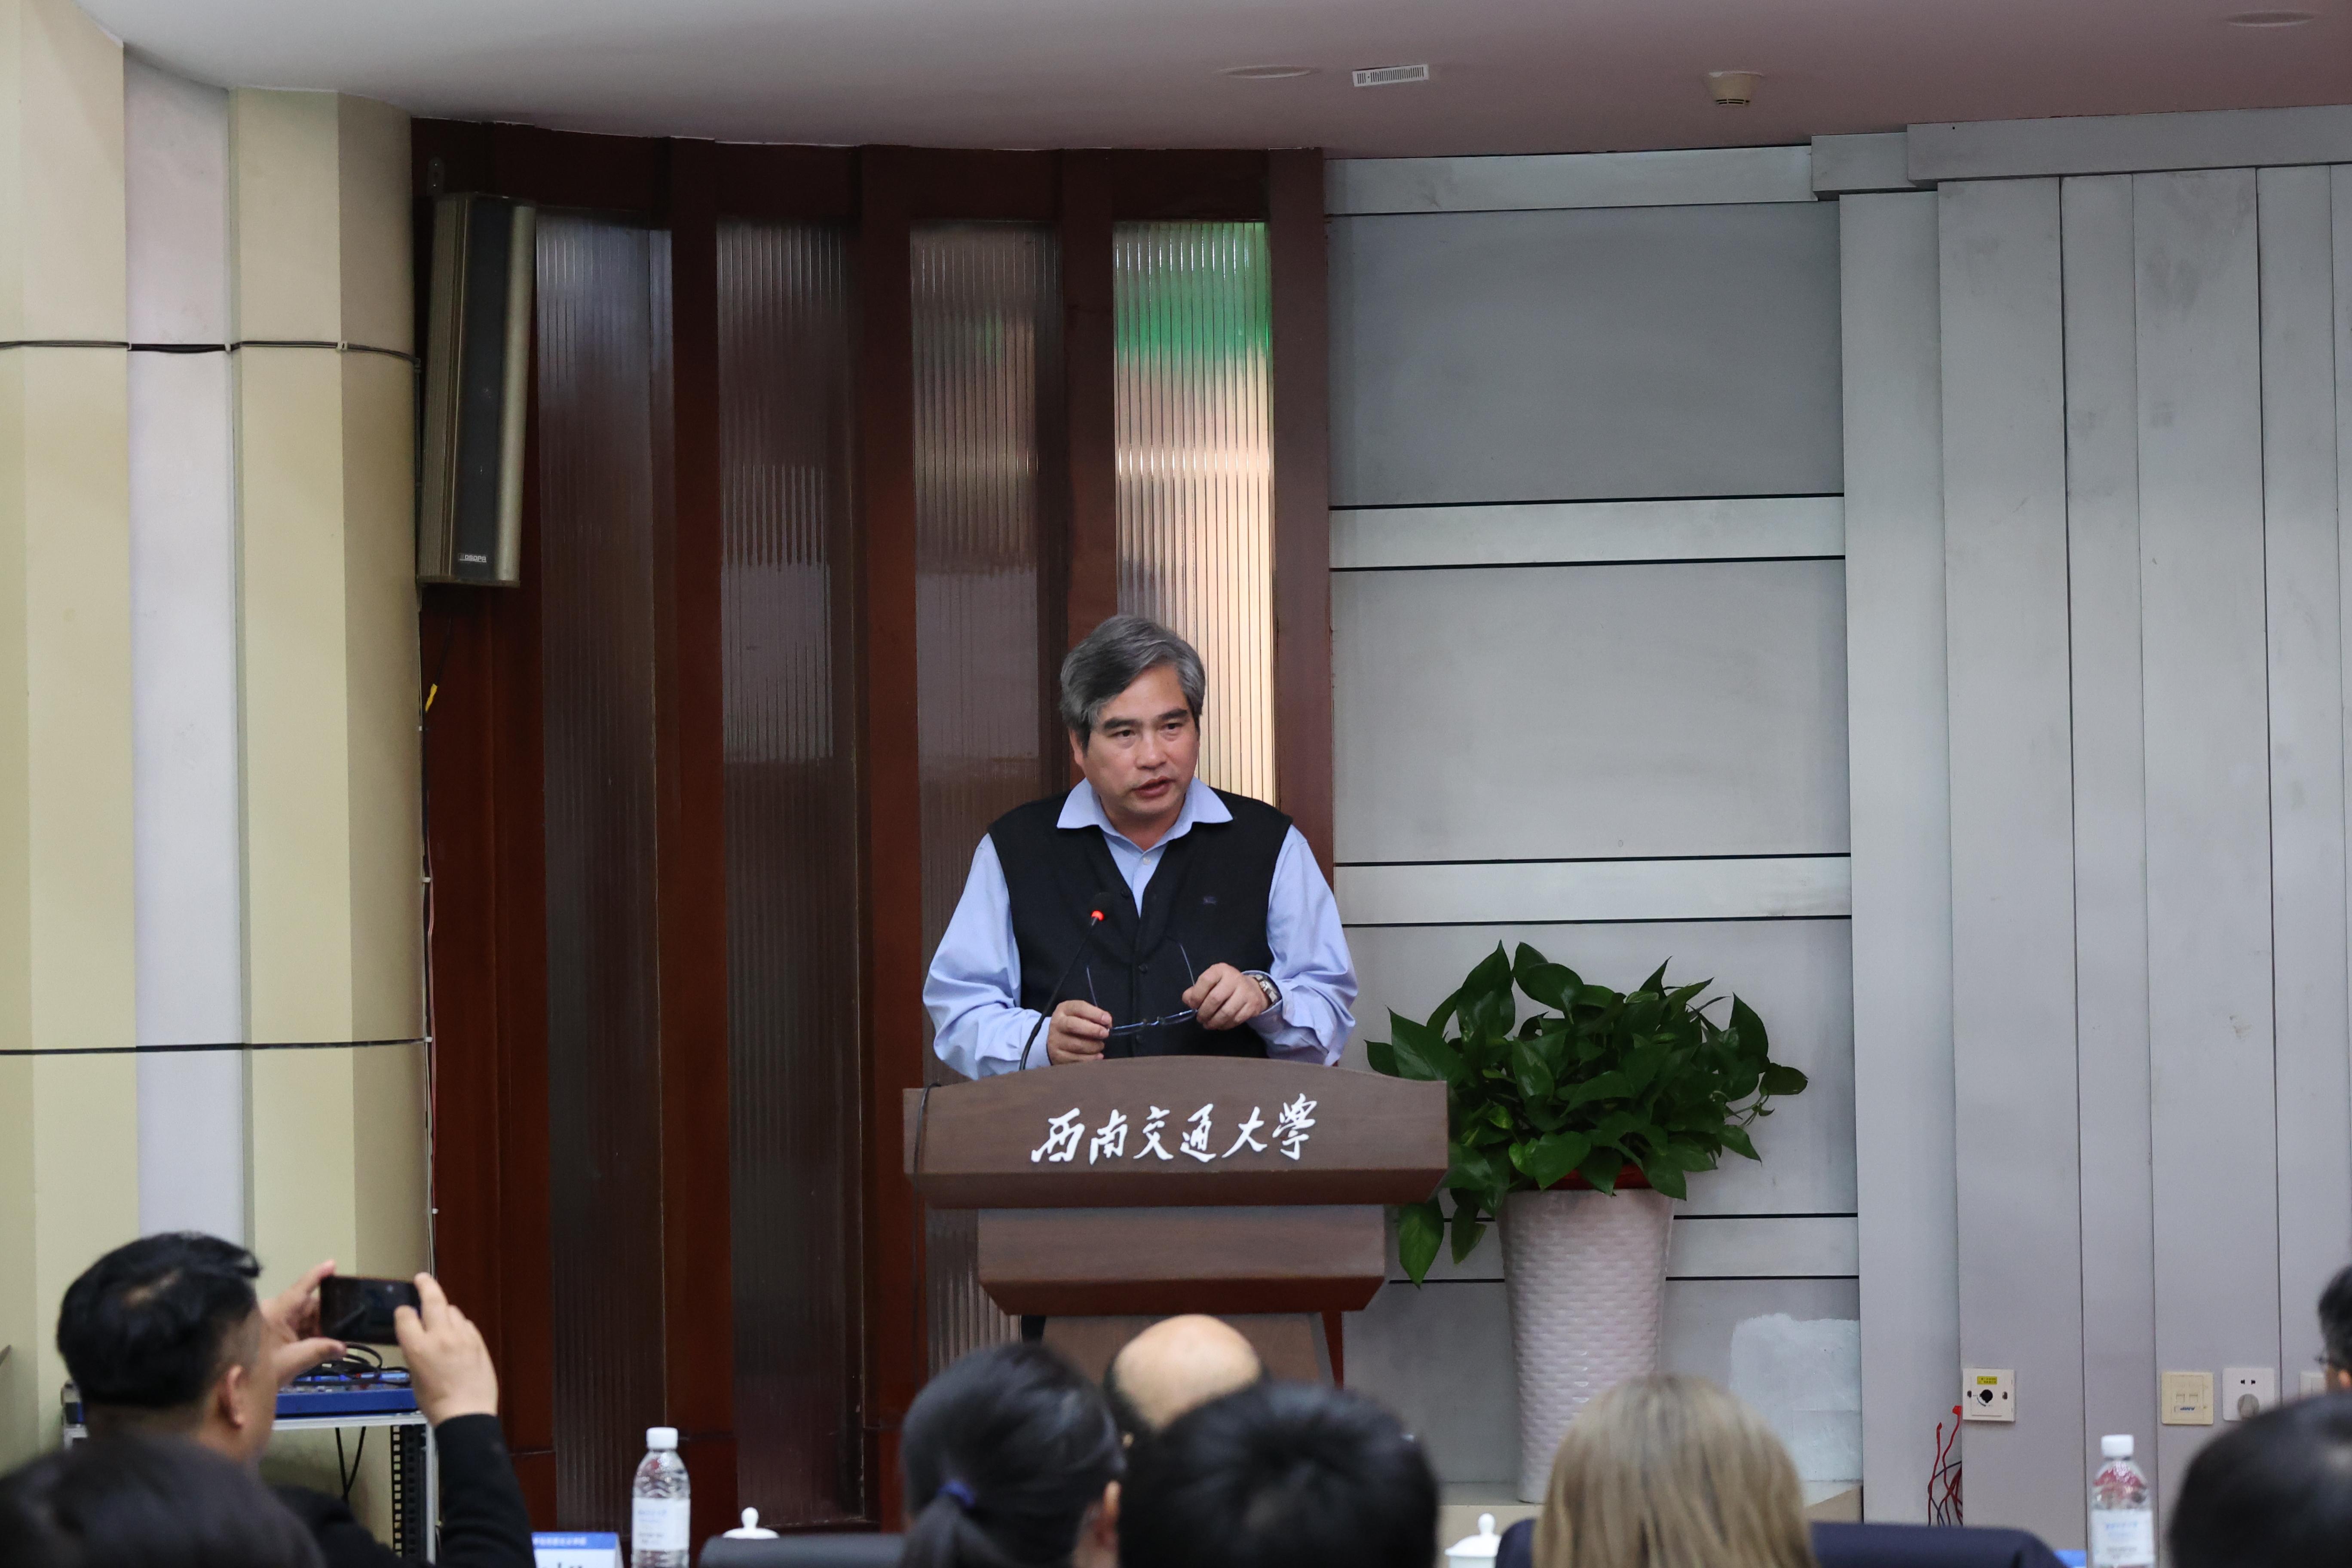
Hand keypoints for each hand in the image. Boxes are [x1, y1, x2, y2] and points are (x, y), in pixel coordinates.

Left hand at [262, 1260, 345, 1387]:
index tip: (332, 1263)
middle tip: (348, 1317)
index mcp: (275, 1312)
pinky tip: (323, 1340)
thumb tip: (342, 1348)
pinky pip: (295, 1327)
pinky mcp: (272, 1334)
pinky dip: (309, 1333)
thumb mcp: (293, 1361)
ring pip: (302, 1317)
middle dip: (326, 1312)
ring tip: (339, 1332)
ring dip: (319, 1325)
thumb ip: (320, 1351)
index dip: (317, 1275)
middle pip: (305, 1305)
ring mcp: (272, 1323)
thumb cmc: (259, 1370)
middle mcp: (273, 1312)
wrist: (235, 1388)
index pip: (300, 1289)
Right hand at [395, 1273, 499, 1424]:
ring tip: (441, 1317)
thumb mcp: (415, 1377)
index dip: (403, 1312)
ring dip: (444, 1311)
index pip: (406, 1316)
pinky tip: (457, 1334)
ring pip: (452, 1311)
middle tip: (422, 1278)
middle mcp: (440, 1336)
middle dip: (426, 1285)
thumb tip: (419, 1339)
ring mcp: (462, 1336)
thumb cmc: (435, 1402)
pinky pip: (466, 1325)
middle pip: (433, 1299)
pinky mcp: (479, 1341)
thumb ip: (416, 1352)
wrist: (467, 1413)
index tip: (404, 1312)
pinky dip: (459, 1325)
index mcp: (418, 1347)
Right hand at [1046, 999, 1112, 1064]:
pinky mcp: (1058, 1057)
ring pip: (1076, 1045)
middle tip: (1105, 1034)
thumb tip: (1107, 1023)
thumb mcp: (1081, 1015)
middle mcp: (1057, 1024)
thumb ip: (1094, 1016)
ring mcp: (1055, 1041)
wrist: (1056, 1040)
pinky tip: (1098, 1056)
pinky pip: (1076, 1059)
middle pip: (1072, 1025)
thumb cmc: (1075, 1024)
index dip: (1095, 1014)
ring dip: (1093, 1046)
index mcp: (1064, 1009)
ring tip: (1100, 1045)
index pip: (1079, 1008)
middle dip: (1093, 1030)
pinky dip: (1091, 1058)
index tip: (1107, 1020)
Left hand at [1183, 964, 1268, 1030]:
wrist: (1252, 989)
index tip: (1193, 1005)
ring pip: (1226, 1012)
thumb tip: (1187, 999)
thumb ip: (1196, 990)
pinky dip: (1225, 1025)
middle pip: (1215, 999)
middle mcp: (1234, 978)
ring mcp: (1245, 992)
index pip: (1206, 980)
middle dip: (1204, 1012)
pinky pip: (1236, 1019)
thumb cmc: (1225, 986)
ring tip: (1208, 1024)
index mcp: (1221, 970)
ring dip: (1214, 1022)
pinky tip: (1219, 1025)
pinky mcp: (1252, 1005)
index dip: (1196, 995)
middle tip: (1200, 1019)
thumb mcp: (1211, 983)